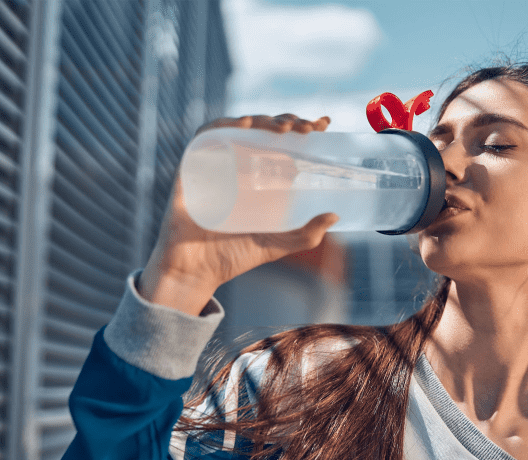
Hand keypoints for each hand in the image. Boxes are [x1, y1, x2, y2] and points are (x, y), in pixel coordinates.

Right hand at [140, 114, 336, 315]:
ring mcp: (216, 164)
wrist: (195, 271)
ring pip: (239, 127)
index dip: (302, 128)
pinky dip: (224, 125)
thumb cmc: (233, 257)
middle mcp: (239, 166)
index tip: (324, 123)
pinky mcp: (192, 167)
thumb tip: (335, 215)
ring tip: (284, 127)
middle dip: (287, 122)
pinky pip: (205, 136)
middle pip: (264, 131)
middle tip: (307, 128)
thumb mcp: (277, 245)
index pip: (283, 143)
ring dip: (262, 120)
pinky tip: (246, 124)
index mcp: (260, 179)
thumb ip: (305, 235)